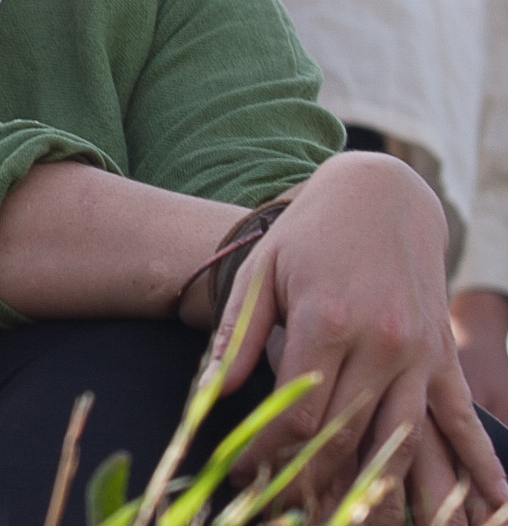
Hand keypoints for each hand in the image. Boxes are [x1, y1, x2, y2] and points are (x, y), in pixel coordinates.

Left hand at [214, 153, 506, 518]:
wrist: (381, 196)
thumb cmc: (309, 235)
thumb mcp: (262, 273)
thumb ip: (238, 335)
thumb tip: (210, 395)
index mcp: (327, 321)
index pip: (298, 414)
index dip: (269, 454)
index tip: (243, 474)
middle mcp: (380, 342)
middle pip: (348, 437)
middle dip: (314, 482)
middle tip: (285, 509)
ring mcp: (420, 354)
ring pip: (403, 441)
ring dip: (383, 493)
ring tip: (362, 524)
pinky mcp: (444, 357)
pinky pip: (461, 419)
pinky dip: (477, 464)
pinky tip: (491, 504)